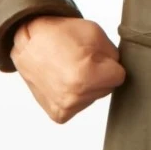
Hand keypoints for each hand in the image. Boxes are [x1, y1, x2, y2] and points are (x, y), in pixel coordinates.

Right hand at [10, 16, 125, 123]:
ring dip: (89, 84)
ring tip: (71, 68)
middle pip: (108, 88)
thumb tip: (120, 71)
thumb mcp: (96, 34)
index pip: (119, 76)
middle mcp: (74, 97)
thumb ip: (114, 55)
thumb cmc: (62, 34)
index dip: (111, 64)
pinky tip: (65, 80)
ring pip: (94, 97)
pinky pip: (81, 105)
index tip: (98, 57)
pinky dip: (76, 93)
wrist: (30, 42)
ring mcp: (64, 108)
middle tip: (82, 60)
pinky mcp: (58, 115)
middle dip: (101, 74)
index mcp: (86, 77)